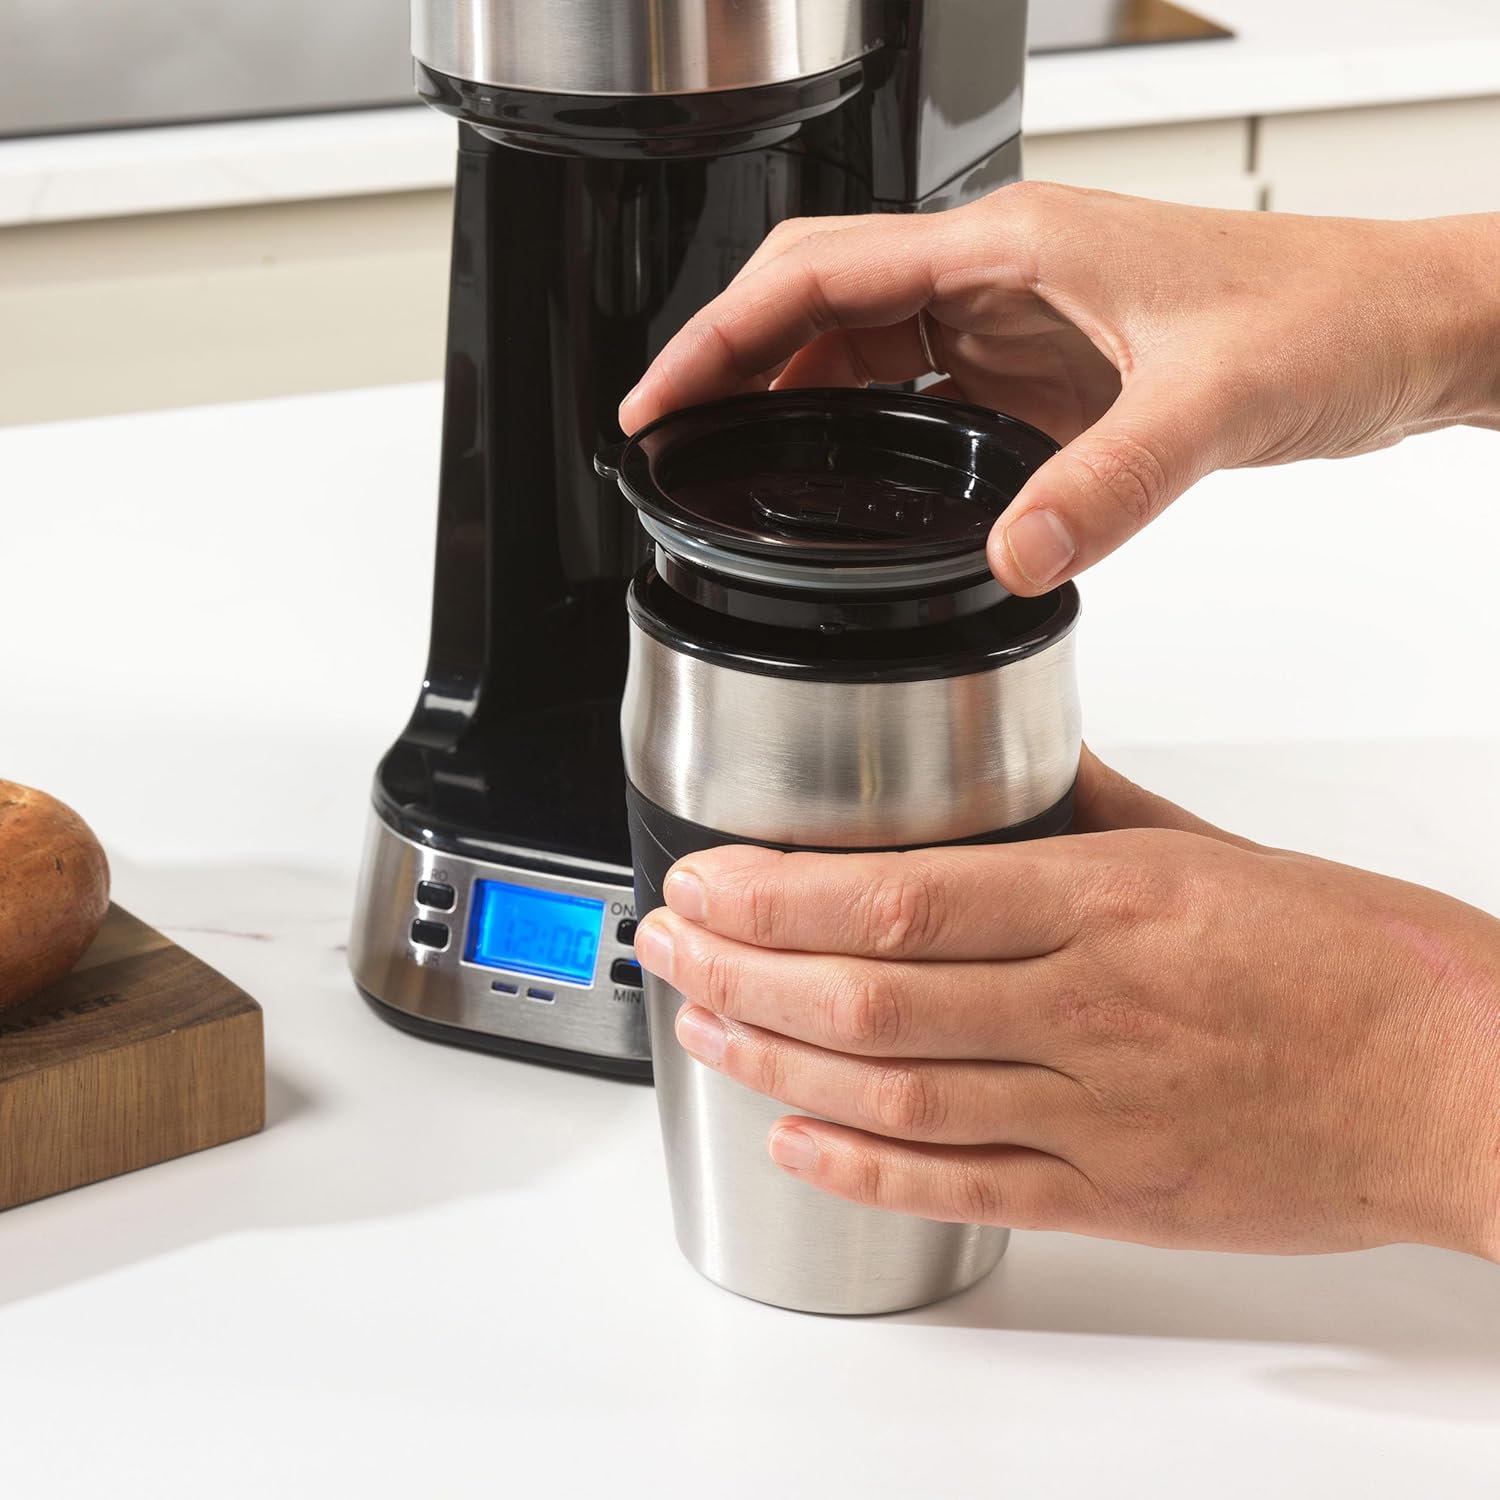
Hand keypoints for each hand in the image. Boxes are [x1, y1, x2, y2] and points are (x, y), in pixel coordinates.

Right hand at [619, 186, 1499, 593]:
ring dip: (794, 400)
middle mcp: (1002, 273)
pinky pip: (922, 390)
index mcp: (1012, 246)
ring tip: (737, 467)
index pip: (817, 273)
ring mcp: (1019, 320)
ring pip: (864, 347)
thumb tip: (1010, 557)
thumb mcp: (1213, 404)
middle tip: (677, 444)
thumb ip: (1108, 485)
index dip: (721, 335)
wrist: (1401, 327)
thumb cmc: (1328, 316)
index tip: (661, 397)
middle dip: (734, 368)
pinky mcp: (1044, 367)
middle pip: (818, 304)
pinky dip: (865, 430)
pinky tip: (851, 480)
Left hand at [632, 750, 1499, 1260]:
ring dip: (775, 1063)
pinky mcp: (1114, 1196)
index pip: (899, 901)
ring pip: (893, 1095)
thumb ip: (1089, 812)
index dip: (776, 900)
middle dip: (741, 974)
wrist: (1461, 1081)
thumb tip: (1005, 768)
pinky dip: (862, 1168)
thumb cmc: (1355, 958)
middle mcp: (1088, 1009)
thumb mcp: (1210, 851)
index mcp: (1109, 903)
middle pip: (867, 1000)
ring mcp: (1096, 1113)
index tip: (706, 882)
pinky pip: (962, 1186)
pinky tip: (792, 1140)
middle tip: (668, 947)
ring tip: (702, 1028)